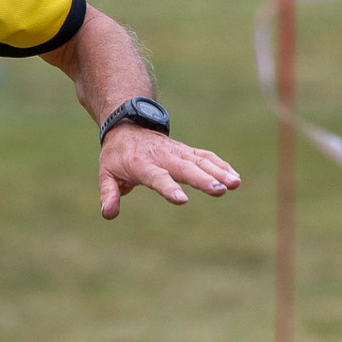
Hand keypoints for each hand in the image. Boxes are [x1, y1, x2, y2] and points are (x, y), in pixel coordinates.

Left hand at [98, 126, 239, 218]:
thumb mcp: (106, 173)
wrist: (128, 127)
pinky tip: (234, 177)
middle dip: (203, 180)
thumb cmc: (117, 156)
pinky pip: (206, 156)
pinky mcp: (186, 151)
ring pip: (200, 161)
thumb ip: (109, 194)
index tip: (182, 200)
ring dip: (218, 171)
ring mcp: (177, 152)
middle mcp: (163, 157)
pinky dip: (220, 164)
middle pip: (185, 168)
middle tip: (220, 190)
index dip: (169, 188)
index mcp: (141, 164)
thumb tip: (108, 214)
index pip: (157, 177)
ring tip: (235, 183)